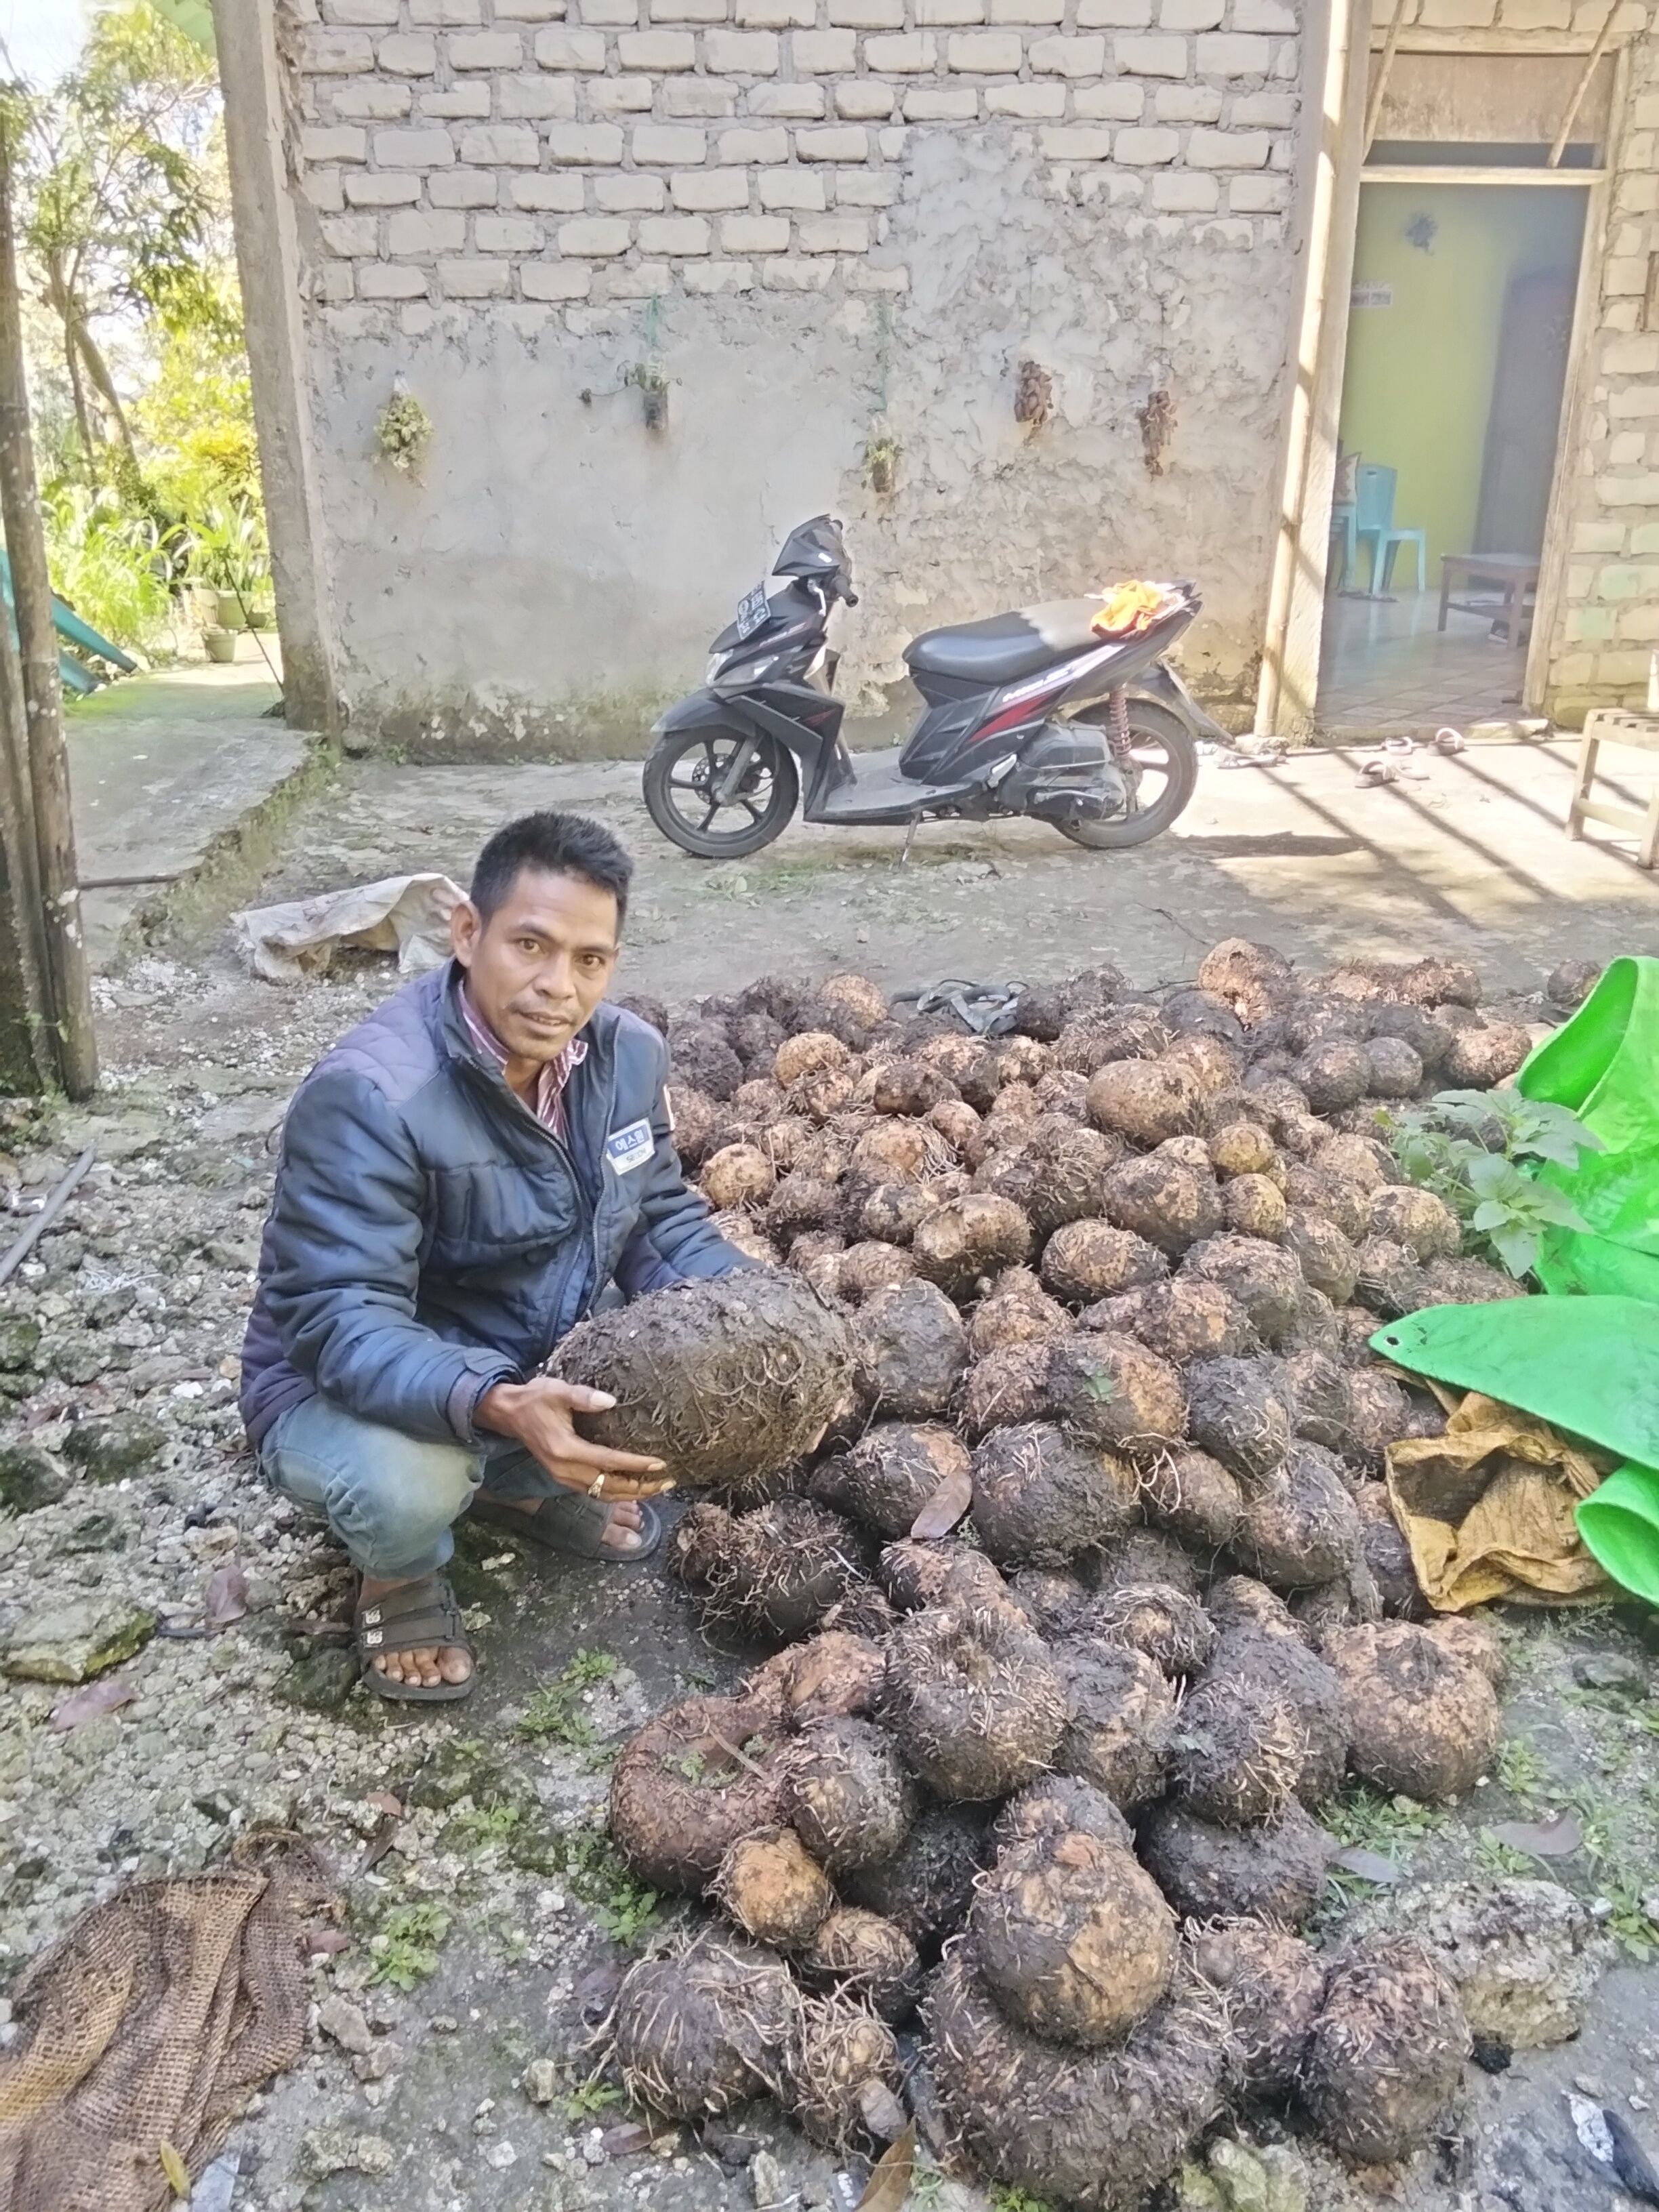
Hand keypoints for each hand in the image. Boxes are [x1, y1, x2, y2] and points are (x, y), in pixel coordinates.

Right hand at [476, 1377, 672, 1499]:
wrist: (509, 1413)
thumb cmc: (535, 1398)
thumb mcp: (557, 1390)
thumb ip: (583, 1397)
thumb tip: (611, 1401)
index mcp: (565, 1450)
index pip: (608, 1461)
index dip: (635, 1464)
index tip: (660, 1463)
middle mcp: (564, 1469)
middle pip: (608, 1486)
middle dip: (640, 1487)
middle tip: (667, 1481)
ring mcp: (563, 1477)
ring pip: (602, 1494)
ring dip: (631, 1494)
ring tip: (657, 1488)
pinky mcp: (563, 1477)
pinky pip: (594, 1492)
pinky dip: (615, 1492)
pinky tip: (633, 1488)